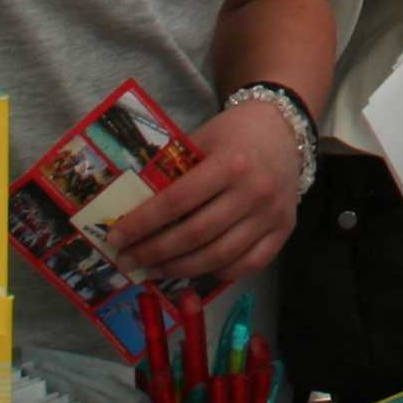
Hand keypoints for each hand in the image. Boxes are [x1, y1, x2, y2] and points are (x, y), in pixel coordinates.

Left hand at [104, 97, 301, 286]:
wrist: (284, 129)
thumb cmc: (235, 133)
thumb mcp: (202, 139)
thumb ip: (174, 171)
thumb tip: (132, 208)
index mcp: (231, 163)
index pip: (177, 201)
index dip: (143, 223)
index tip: (117, 237)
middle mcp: (254, 191)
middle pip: (195, 235)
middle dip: (153, 252)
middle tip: (127, 261)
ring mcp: (272, 214)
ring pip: (219, 257)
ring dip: (179, 269)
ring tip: (152, 270)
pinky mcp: (285, 229)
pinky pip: (248, 265)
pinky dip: (218, 274)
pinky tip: (195, 271)